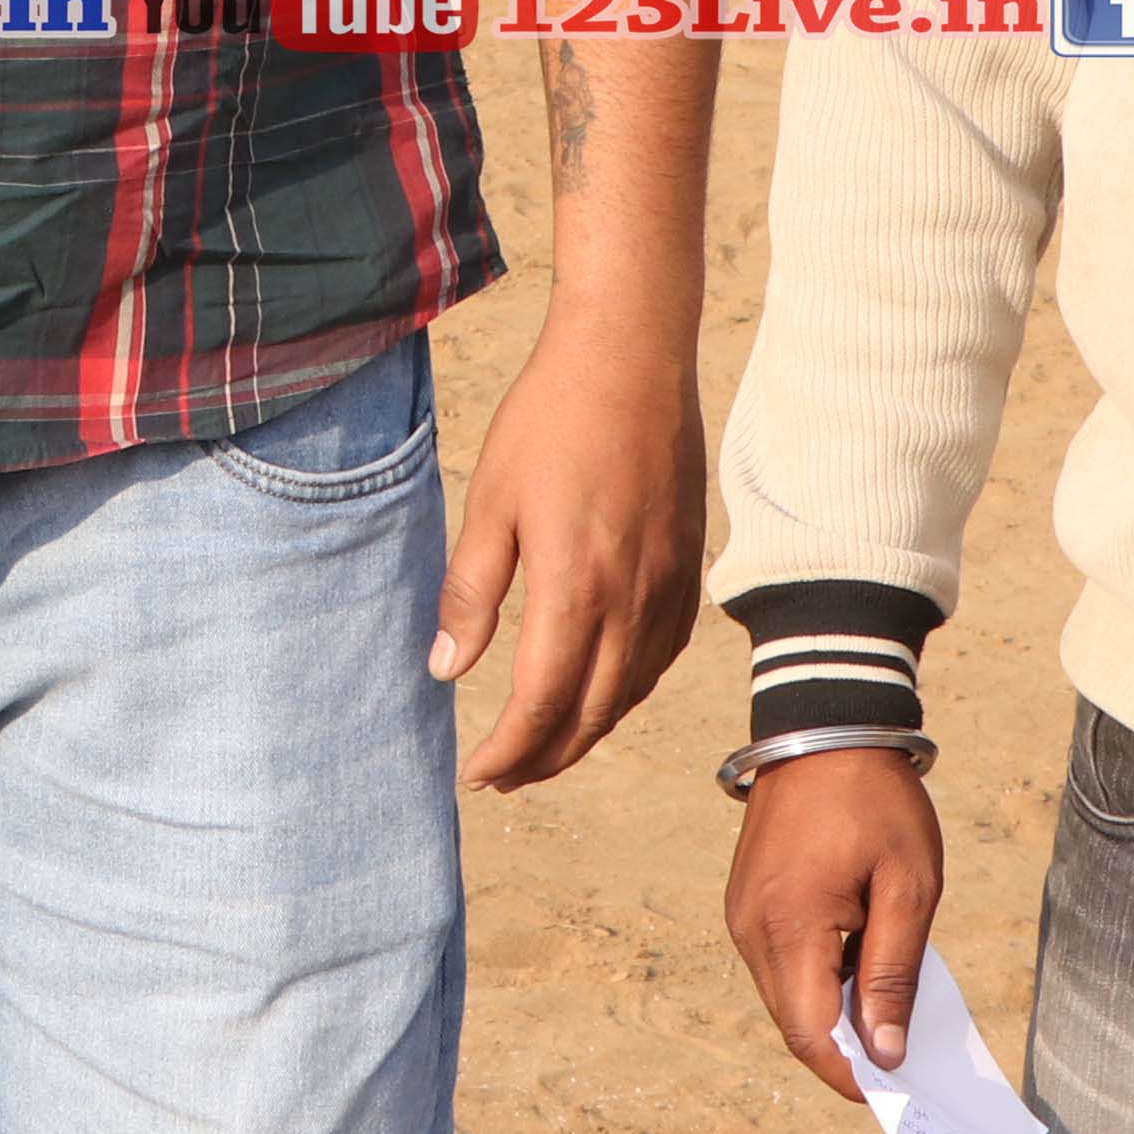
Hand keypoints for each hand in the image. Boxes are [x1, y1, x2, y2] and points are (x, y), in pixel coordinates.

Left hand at [426, 333, 702, 790]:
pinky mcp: (688, 569)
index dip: (507, 752)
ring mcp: (669, 589)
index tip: (475, 772)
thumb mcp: (489, 502)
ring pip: (630, 694)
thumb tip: (445, 670)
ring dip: (584, 732)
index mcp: (575, 589)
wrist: (632, 357)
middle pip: (590, 716)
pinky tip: (600, 691)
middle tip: (502, 776)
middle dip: (543, 759)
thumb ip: (472, 592)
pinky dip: (626, 692)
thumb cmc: (550, 420)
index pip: (541, 706)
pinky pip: (661, 658)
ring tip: (543, 747)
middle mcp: (632, 602)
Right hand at [724, 742, 944, 1102]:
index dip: (852, 1074)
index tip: (899, 1088)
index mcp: (791, 927)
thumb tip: (884, 1051)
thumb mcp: (908, 886)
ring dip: (832, 1014)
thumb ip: (892, 973)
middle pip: (795, 1025)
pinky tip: (857, 964)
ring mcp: (742, 916)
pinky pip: (779, 965)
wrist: (824, 728)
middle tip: (904, 1053)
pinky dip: (816, 981)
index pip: (813, 1035)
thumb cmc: (876, 802)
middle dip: (846, 1052)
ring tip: (887, 1001)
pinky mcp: (745, 903)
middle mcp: (752, 930)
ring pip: (785, 998)